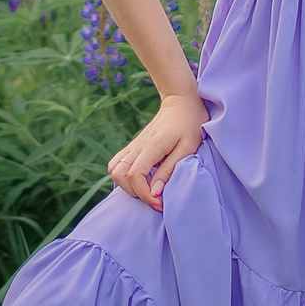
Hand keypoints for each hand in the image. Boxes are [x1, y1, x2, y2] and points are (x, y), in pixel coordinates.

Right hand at [108, 91, 207, 210]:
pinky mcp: (133, 146)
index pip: (135, 175)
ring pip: (114, 170)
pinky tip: (140, 180)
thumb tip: (155, 192)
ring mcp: (133, 145)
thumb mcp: (188, 147)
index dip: (145, 194)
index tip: (160, 203)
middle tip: (155, 198)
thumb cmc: (190, 124)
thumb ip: (170, 169)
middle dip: (134, 192)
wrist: (181, 102)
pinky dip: (123, 177)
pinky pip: (117, 163)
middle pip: (119, 174)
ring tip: (147, 190)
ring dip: (127, 185)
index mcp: (152, 146)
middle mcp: (137, 146)